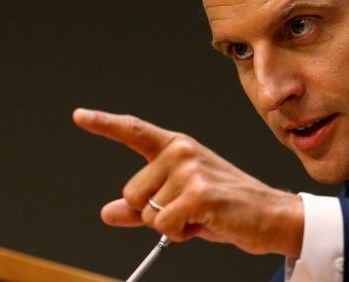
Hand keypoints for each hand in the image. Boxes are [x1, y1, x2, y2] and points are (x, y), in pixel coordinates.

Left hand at [73, 108, 303, 255]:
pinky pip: (164, 225)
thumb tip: (108, 212)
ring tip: (201, 214)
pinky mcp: (200, 192)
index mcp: (176, 147)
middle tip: (189, 209)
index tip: (80, 116)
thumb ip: (141, 206)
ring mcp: (190, 169)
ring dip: (170, 224)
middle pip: (132, 192)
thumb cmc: (224, 205)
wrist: (269, 215)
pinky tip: (206, 221)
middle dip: (153, 212)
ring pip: (147, 212)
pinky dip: (181, 233)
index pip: (134, 130)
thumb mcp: (179, 202)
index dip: (104, 123)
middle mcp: (181, 151)